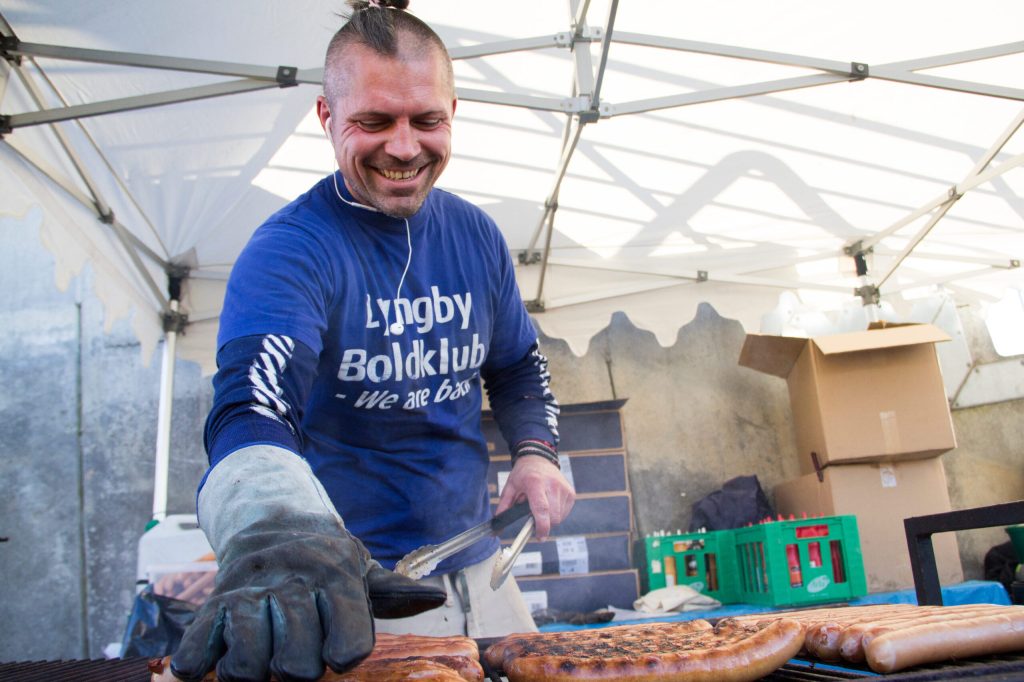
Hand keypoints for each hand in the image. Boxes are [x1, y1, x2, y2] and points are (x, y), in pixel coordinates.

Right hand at [170, 513, 444, 681]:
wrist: (270, 520)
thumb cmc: (324, 561)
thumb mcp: (362, 569)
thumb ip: (394, 592)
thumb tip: (434, 598)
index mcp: (336, 578)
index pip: (348, 639)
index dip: (345, 652)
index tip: (340, 655)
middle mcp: (293, 583)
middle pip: (297, 661)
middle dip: (298, 670)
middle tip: (297, 660)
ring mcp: (250, 593)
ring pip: (247, 660)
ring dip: (251, 673)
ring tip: (259, 666)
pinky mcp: (215, 601)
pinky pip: (201, 640)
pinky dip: (199, 660)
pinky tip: (204, 666)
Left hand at [495, 455, 575, 539]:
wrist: (538, 459)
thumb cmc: (522, 475)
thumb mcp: (509, 488)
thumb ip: (503, 508)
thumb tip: (497, 530)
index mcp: (535, 482)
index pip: (542, 508)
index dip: (542, 526)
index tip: (539, 537)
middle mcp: (552, 484)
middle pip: (553, 516)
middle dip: (544, 525)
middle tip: (533, 520)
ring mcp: (564, 488)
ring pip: (560, 517)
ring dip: (550, 519)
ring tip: (540, 507)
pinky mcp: (571, 492)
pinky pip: (565, 512)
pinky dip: (557, 514)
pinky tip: (549, 504)